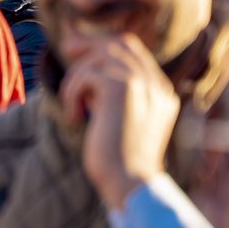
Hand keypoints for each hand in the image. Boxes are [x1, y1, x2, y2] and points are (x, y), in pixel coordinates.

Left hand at [63, 34, 181, 210]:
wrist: (129, 184)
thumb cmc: (119, 158)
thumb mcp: (122, 118)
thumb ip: (115, 93)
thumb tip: (87, 63)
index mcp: (162, 92)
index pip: (135, 50)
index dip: (105, 44)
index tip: (79, 48)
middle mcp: (157, 85)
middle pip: (121, 44)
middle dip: (90, 43)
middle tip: (66, 48)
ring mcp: (143, 84)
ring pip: (100, 57)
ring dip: (77, 78)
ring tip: (74, 106)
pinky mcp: (122, 89)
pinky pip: (87, 73)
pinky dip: (73, 92)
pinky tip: (76, 116)